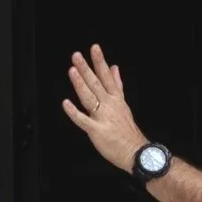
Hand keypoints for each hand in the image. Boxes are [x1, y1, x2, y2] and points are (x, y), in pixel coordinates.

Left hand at [62, 46, 146, 172]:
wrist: (136, 152)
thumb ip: (117, 85)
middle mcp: (109, 105)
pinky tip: (66, 104)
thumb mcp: (123, 103)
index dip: (100, 62)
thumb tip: (114, 68)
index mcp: (115, 99)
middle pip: (96, 84)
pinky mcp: (97, 130)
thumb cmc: (127, 131)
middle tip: (76, 56)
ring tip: (72, 71)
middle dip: (86, 69)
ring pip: (90, 97)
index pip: (106, 77)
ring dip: (80, 84)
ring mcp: (103, 117)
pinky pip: (83, 120)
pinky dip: (74, 112)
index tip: (94, 49)